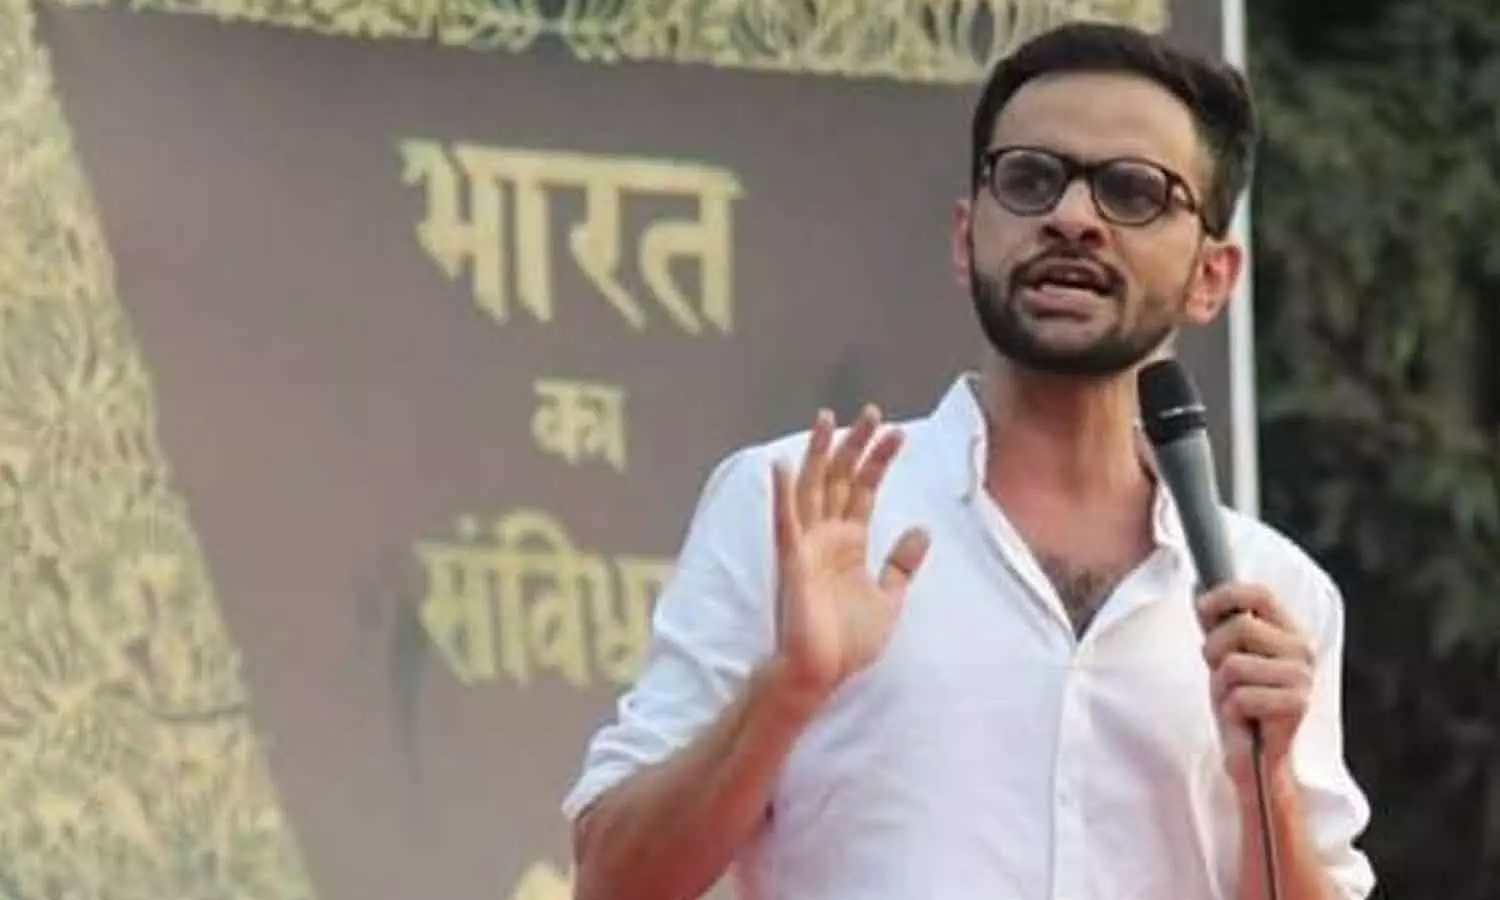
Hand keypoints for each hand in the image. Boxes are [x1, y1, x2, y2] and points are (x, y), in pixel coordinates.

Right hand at [768, 405, 930, 710]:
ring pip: (813, 489)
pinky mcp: (793, 563)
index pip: (864, 490)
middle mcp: (827, 537)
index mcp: (850, 543)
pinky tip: (782, 466)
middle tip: (870, 412)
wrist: (824, 674)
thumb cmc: (849, 642)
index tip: (898, 433)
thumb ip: (902, 565)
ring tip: (827, 419)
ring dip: (819, 454)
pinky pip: (786, 524)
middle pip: (840, 479)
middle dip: (854, 446)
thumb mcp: (889, 600)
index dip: (879, 461)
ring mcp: (807, 547)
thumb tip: (921, 529)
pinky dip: (783, 495)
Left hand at [1197, 583, 1314, 790]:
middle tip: (1222, 674)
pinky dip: (1232, 712)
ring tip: (1234, 699)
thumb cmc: (1237, 697)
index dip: (1224, 596)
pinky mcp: (1297, 705)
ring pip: (1233, 665)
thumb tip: (1197, 585)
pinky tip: (1245, 719)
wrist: (1253, 752)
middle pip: (1239, 627)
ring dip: (1222, 687)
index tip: (1202, 609)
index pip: (1259, 593)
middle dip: (1214, 651)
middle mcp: (1302, 648)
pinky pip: (1241, 697)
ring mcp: (1303, 676)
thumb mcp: (1223, 652)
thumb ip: (1217, 621)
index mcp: (1288, 628)